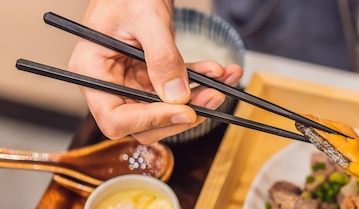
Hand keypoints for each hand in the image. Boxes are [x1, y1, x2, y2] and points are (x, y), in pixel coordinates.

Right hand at [68, 0, 242, 143]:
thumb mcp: (147, 18)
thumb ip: (162, 58)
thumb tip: (177, 97)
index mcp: (92, 72)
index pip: (116, 118)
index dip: (151, 121)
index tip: (186, 112)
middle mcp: (109, 83)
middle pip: (143, 122)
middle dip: (183, 113)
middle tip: (214, 97)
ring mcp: (129, 81)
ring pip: (166, 108)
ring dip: (200, 97)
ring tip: (226, 78)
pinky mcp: (149, 76)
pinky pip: (176, 89)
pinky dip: (200, 80)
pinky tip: (219, 70)